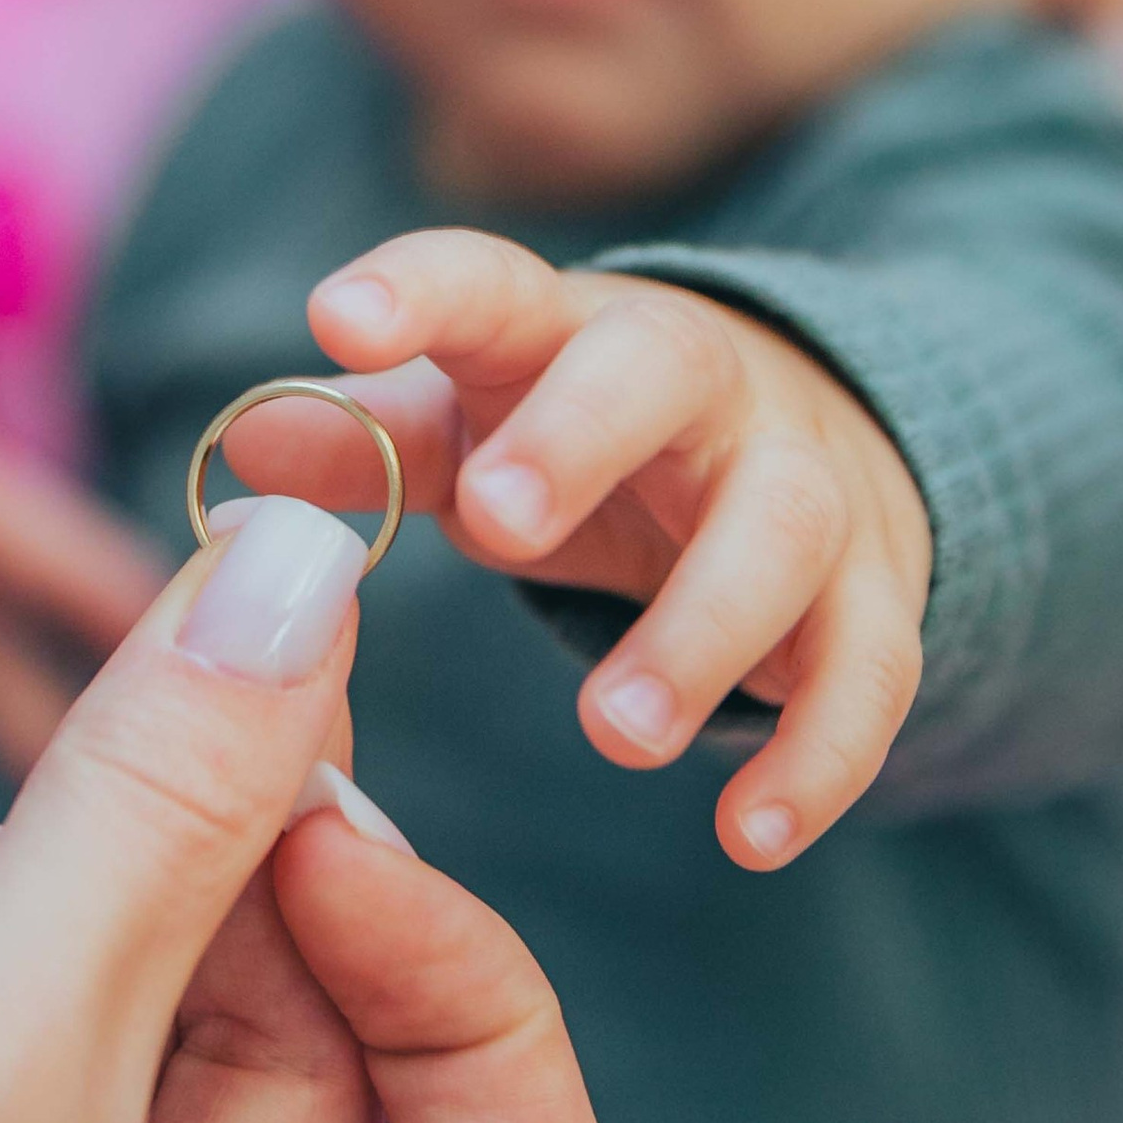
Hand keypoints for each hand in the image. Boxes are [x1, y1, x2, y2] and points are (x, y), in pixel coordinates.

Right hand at [0, 498, 622, 1122]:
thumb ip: (181, 787)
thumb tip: (324, 560)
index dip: (473, 983)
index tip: (328, 817)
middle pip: (347, 1119)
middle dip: (285, 900)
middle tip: (208, 709)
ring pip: (182, 1094)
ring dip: (152, 911)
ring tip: (63, 789)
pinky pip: (43, 1116)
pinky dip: (39, 977)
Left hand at [233, 233, 932, 863]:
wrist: (813, 441)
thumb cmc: (585, 442)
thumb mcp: (473, 431)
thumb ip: (367, 444)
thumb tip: (244, 448)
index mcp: (566, 333)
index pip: (493, 285)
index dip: (419, 293)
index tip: (337, 317)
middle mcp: (700, 381)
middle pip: (659, 368)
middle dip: (580, 438)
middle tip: (495, 526)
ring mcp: (803, 477)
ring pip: (784, 526)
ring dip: (704, 630)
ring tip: (617, 735)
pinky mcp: (878, 587)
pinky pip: (873, 663)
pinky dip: (822, 752)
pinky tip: (752, 837)